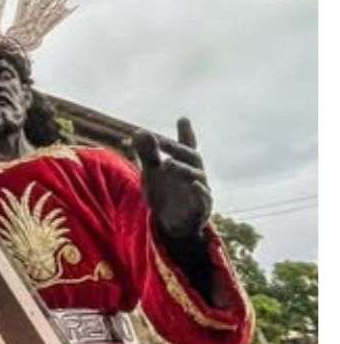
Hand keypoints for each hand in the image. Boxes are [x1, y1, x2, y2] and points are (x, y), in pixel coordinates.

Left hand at [133, 118, 211, 239]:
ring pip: (198, 176)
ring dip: (182, 169)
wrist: (170, 224)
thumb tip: (138, 132)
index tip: (182, 120)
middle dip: (177, 149)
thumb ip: (147, 154)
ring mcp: (200, 192)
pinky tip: (193, 185)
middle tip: (160, 142)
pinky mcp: (201, 209)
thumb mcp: (152, 173)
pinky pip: (204, 200)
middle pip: (192, 157)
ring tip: (166, 164)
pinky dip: (200, 192)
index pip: (186, 146)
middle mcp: (195, 174)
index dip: (186, 134)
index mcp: (184, 164)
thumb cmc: (164, 194)